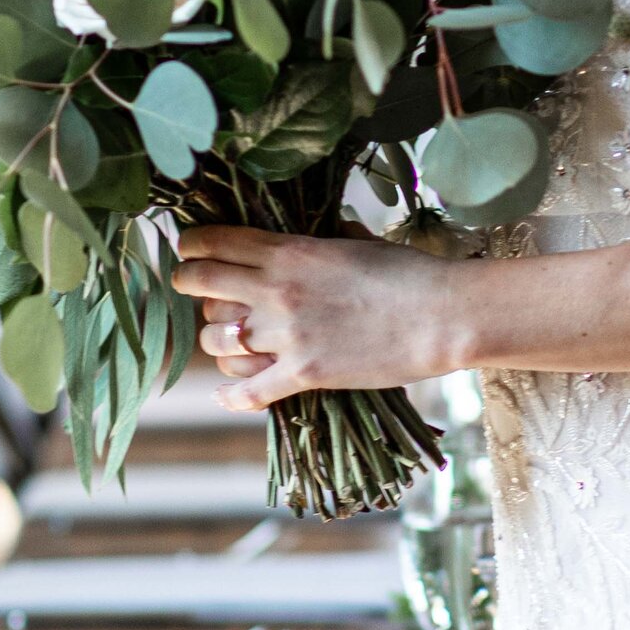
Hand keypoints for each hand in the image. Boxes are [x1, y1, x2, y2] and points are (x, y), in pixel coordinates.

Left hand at [170, 227, 471, 407]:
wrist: (442, 317)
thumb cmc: (408, 272)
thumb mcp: (356, 242)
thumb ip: (319, 239)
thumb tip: (304, 233)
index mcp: (289, 251)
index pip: (213, 243)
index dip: (191, 246)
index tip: (189, 252)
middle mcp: (277, 291)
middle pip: (201, 285)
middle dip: (186, 284)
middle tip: (190, 289)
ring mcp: (287, 336)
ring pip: (215, 340)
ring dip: (214, 340)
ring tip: (226, 340)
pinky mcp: (304, 376)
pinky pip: (248, 392)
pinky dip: (230, 396)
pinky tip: (224, 396)